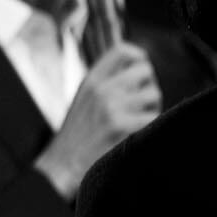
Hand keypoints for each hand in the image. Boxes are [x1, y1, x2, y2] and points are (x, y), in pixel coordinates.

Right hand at [33, 42, 160, 198]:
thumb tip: (137, 72)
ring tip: (139, 121)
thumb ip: (105, 83)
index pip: (123, 51)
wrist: (62, 165)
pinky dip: (152, 127)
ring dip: (153, 108)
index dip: (139, 58)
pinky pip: (154, 118)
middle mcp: (102, 89)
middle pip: (145, 70)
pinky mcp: (123, 127)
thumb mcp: (83, 99)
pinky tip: (139, 135)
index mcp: (91, 80)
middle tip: (142, 104)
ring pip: (154, 94)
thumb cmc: (75, 137)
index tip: (141, 73)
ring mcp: (112, 107)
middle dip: (149, 87)